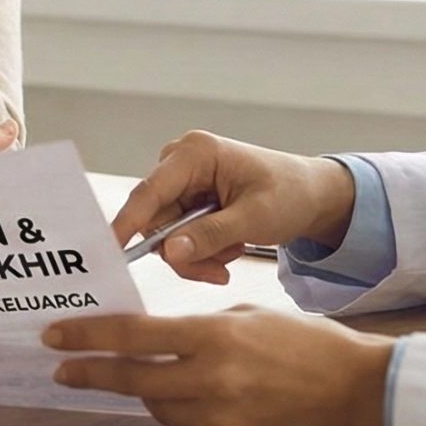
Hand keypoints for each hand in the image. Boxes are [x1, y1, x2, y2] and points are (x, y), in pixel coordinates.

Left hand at [46, 308, 395, 425]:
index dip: (88, 336)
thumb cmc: (307, 343)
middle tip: (62, 367)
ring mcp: (220, 421)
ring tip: (159, 375)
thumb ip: (197, 326)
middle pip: (131, 379)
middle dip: (90, 371)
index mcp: (213, 338)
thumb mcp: (248, 315)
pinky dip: (187, 413)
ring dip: (148, 390)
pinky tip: (206, 398)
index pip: (132, 337)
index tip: (56, 336)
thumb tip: (154, 336)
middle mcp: (211, 382)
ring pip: (158, 407)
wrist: (359, 394)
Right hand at [111, 131, 355, 283]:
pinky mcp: (188, 198)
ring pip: (167, 233)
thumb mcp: (253, 219)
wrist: (313, 195)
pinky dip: (201, 250)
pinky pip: (178, 235)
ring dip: (197, 254)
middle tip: (217, 272)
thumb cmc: (291, 194)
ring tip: (231, 255)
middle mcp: (182, 162)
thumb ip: (209, 236)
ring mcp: (183, 181)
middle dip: (185, 251)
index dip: (128, 223)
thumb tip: (170, 252)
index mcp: (195, 153)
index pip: (149, 192)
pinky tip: (229, 247)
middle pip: (156, 220)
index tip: (112, 249)